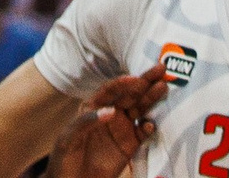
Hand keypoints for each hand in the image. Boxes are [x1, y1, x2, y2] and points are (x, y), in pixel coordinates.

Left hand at [48, 66, 165, 177]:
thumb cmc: (64, 158)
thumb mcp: (69, 138)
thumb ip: (86, 122)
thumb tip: (111, 111)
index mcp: (92, 107)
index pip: (110, 91)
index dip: (122, 83)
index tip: (134, 77)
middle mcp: (109, 114)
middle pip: (129, 95)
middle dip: (144, 82)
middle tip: (161, 70)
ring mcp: (121, 129)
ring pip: (139, 110)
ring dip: (151, 100)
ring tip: (164, 88)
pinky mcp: (130, 145)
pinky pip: (143, 133)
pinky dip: (149, 127)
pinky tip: (153, 123)